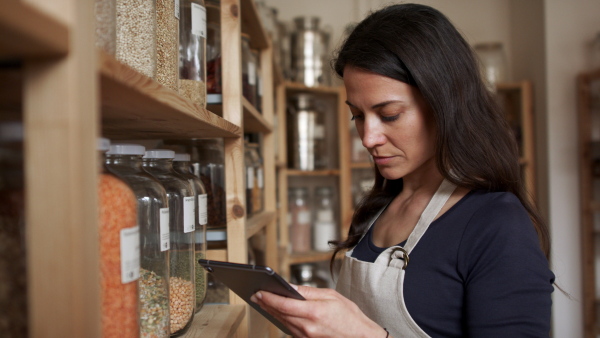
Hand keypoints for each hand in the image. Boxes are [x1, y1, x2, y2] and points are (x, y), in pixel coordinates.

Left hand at [250, 284, 384, 337]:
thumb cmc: (350, 317)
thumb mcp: (331, 296)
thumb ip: (308, 292)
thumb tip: (290, 287)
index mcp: (314, 312)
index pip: (284, 304)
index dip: (269, 298)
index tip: (259, 291)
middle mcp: (308, 327)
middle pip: (280, 314)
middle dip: (266, 304)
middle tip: (256, 295)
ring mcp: (307, 337)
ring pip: (283, 323)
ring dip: (272, 312)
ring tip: (263, 302)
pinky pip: (290, 331)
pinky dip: (282, 321)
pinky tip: (277, 314)